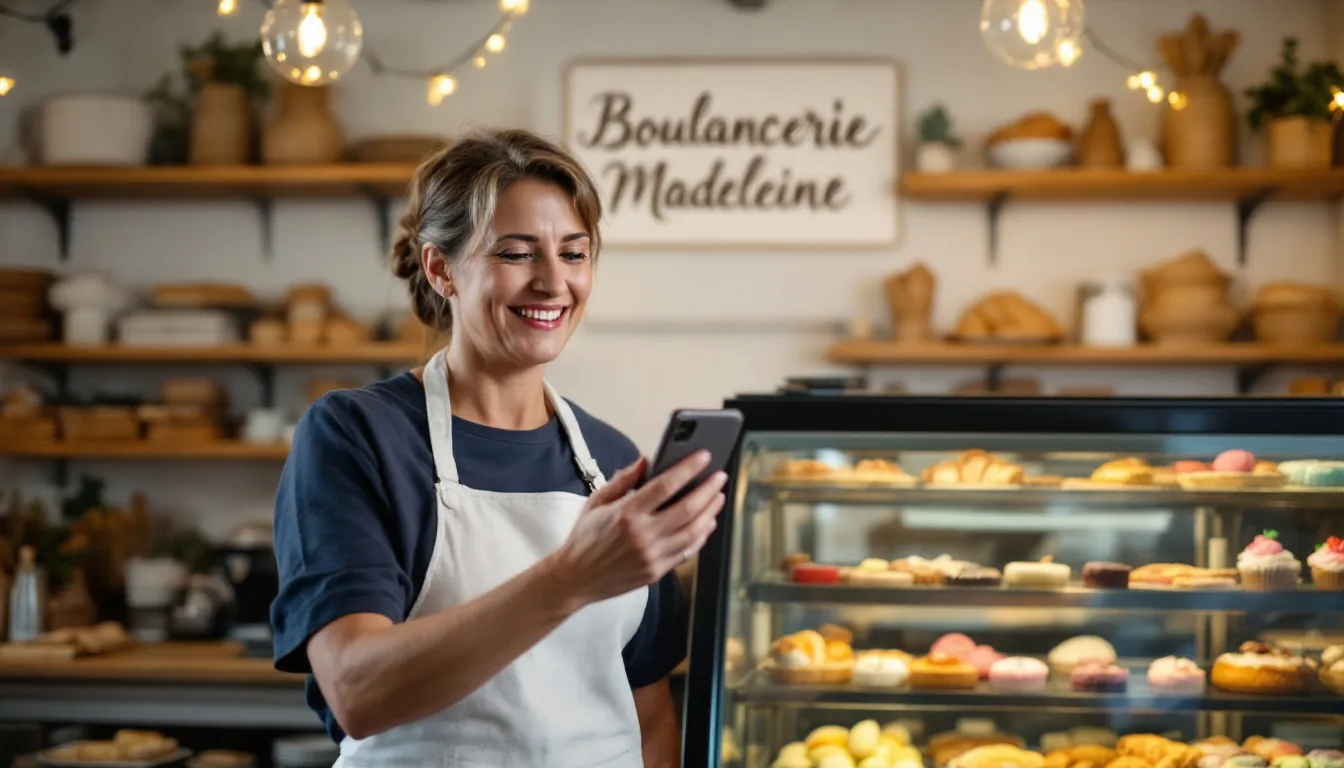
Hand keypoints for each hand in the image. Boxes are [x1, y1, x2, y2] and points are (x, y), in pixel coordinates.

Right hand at [551, 451, 725, 605]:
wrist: (574, 579)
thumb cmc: (584, 538)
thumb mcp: (597, 502)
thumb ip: (623, 480)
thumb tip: (647, 460)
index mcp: (627, 513)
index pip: (666, 485)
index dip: (689, 468)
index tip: (704, 457)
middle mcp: (643, 535)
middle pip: (688, 508)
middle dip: (708, 490)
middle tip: (720, 477)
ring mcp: (652, 556)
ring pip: (693, 531)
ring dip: (710, 512)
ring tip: (718, 497)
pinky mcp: (656, 572)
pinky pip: (687, 552)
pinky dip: (701, 536)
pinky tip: (707, 523)